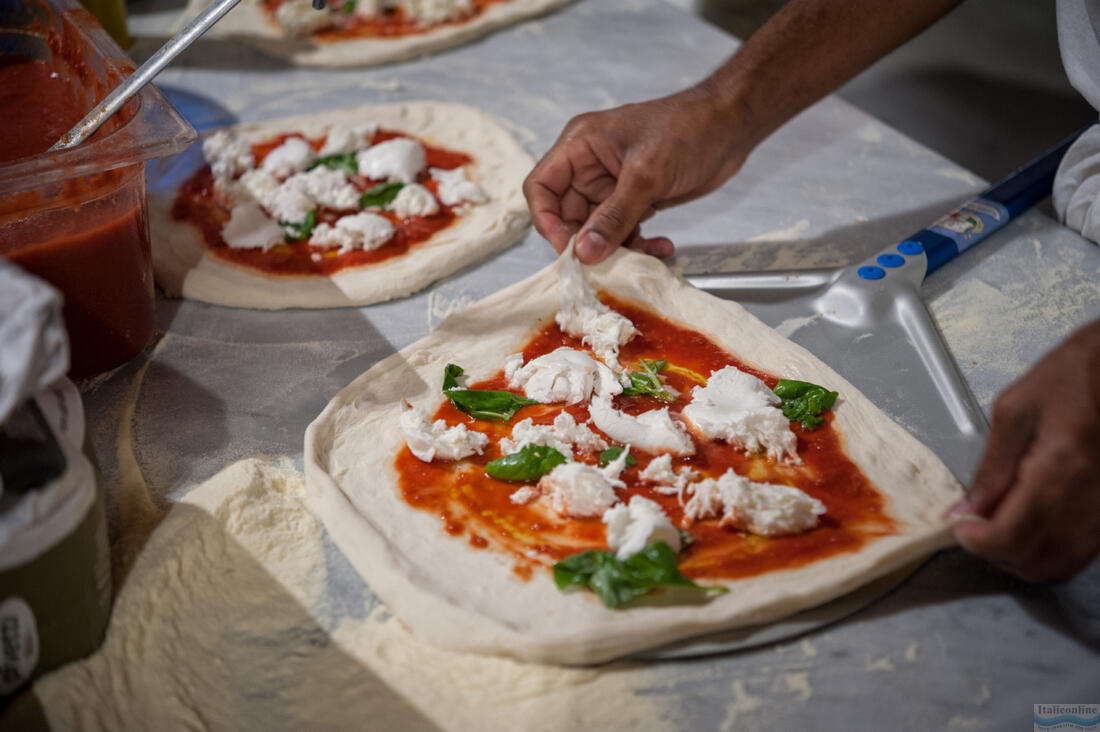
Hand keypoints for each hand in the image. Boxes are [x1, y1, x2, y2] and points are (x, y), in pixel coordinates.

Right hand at [523, 84, 751, 263]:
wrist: (730, 125)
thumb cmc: (688, 130)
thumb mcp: (646, 175)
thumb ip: (614, 216)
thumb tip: (584, 253)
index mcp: (579, 146)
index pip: (541, 188)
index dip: (547, 221)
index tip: (568, 250)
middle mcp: (589, 166)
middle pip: (567, 215)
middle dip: (587, 242)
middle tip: (608, 263)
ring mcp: (611, 184)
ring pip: (597, 229)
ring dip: (618, 247)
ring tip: (644, 253)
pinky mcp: (634, 198)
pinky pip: (623, 230)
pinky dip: (639, 243)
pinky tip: (662, 245)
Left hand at [950, 319, 1099, 581]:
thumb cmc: (1077, 372)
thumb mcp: (1015, 410)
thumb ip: (990, 466)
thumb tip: (968, 506)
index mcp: (1061, 469)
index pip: (1011, 537)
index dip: (977, 542)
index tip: (959, 526)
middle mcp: (1091, 499)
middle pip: (1037, 561)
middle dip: (997, 553)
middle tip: (975, 526)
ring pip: (1062, 564)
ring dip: (1024, 557)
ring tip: (999, 523)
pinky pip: (1082, 551)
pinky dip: (1050, 549)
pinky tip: (1031, 520)